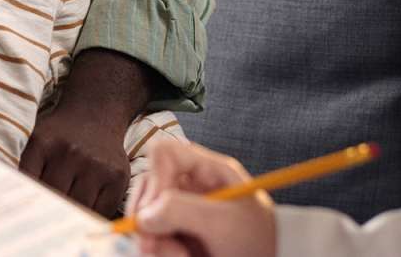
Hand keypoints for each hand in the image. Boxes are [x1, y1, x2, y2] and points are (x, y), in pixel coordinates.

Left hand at [19, 101, 131, 217]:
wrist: (96, 113)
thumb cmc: (61, 136)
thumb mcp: (38, 142)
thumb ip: (27, 170)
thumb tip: (20, 208)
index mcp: (43, 144)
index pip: (29, 184)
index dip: (27, 203)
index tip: (25, 217)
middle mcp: (70, 153)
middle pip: (54, 198)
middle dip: (49, 212)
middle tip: (45, 223)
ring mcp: (96, 165)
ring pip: (79, 207)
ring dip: (72, 216)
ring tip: (67, 218)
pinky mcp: (118, 176)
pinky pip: (102, 210)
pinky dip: (93, 217)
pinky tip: (86, 213)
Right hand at [129, 139, 275, 256]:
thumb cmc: (257, 246)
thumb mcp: (223, 223)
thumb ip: (181, 210)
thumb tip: (144, 216)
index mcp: (209, 171)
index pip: (165, 154)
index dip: (155, 177)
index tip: (156, 208)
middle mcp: (190, 188)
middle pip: (147, 186)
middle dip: (147, 216)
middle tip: (154, 244)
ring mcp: (180, 213)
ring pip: (143, 215)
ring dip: (152, 238)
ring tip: (179, 256)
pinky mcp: (175, 236)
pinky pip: (149, 237)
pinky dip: (157, 251)